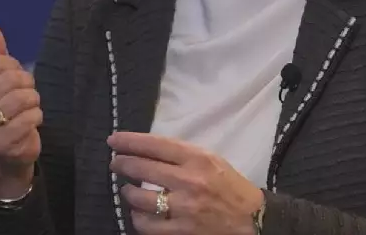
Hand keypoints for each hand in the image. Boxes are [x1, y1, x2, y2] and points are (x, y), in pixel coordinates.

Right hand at [0, 14, 41, 184]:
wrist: (8, 150)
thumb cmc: (3, 105)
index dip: (12, 67)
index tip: (11, 78)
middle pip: (10, 78)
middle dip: (26, 83)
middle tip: (23, 94)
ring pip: (22, 97)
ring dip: (33, 100)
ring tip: (27, 107)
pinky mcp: (0, 144)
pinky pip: (30, 118)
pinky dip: (37, 117)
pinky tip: (30, 122)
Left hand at [108, 131, 264, 234]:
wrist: (251, 220)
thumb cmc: (230, 187)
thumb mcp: (211, 160)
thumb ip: (182, 155)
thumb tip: (148, 150)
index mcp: (198, 159)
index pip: (155, 145)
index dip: (130, 141)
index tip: (114, 140)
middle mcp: (189, 181)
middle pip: (142, 168)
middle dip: (122, 163)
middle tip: (115, 163)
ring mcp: (184, 208)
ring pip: (139, 198)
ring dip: (128, 192)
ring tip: (128, 189)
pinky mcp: (181, 231)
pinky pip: (147, 224)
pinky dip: (138, 218)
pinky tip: (139, 213)